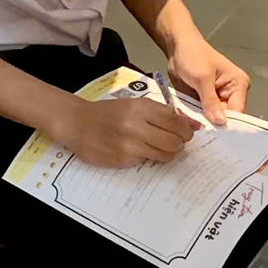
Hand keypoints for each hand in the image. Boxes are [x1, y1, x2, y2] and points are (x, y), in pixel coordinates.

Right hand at [65, 93, 194, 169]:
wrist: (78, 123)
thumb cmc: (109, 113)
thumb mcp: (135, 105)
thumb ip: (161, 113)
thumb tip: (190, 125)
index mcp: (141, 108)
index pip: (175, 122)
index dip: (186, 130)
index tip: (186, 134)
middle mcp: (136, 126)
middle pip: (174, 142)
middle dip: (179, 144)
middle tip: (174, 142)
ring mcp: (129, 145)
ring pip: (164, 155)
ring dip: (167, 153)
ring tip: (158, 147)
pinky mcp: (122, 160)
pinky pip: (146, 162)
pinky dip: (147, 157)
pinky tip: (138, 151)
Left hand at [165, 39, 249, 126]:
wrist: (178, 46)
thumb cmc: (194, 55)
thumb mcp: (202, 78)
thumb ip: (211, 101)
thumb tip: (220, 122)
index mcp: (238, 85)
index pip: (238, 112)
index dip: (227, 124)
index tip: (214, 134)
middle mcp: (232, 94)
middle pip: (225, 118)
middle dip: (211, 125)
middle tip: (198, 130)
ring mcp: (218, 100)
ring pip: (212, 120)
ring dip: (200, 122)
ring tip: (188, 123)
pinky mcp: (205, 102)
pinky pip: (202, 116)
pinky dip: (193, 118)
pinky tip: (186, 119)